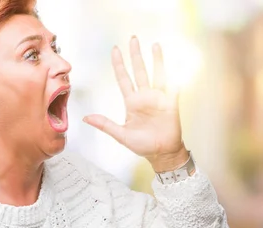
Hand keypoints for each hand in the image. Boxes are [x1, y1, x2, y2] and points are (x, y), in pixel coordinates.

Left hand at [83, 36, 188, 170]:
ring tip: (155, 45)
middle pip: (139, 71)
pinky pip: (174, 89)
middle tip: (133, 39)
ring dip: (157, 60)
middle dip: (135, 55)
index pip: (123, 79)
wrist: (161, 153)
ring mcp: (159, 99)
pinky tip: (176, 68)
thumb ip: (105, 124)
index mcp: (132, 102)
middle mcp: (145, 97)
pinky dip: (176, 80)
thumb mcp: (121, 135)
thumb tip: (86, 118)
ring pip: (158, 74)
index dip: (119, 65)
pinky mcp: (171, 104)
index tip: (114, 50)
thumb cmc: (142, 145)